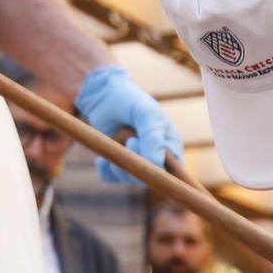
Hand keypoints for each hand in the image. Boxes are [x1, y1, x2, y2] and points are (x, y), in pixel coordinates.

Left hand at [75, 64, 183, 185]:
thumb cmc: (130, 100)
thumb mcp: (145, 114)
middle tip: (130, 141)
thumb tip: (156, 164)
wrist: (104, 93)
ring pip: (129, 179)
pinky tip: (101, 158)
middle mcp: (156, 157)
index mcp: (170, 145)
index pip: (171, 171)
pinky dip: (105, 170)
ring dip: (119, 165)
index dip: (156, 167)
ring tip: (116, 142)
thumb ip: (153, 137)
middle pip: (149, 177)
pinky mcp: (119, 163)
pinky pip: (112, 177)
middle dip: (136, 163)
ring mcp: (137, 161)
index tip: (140, 148)